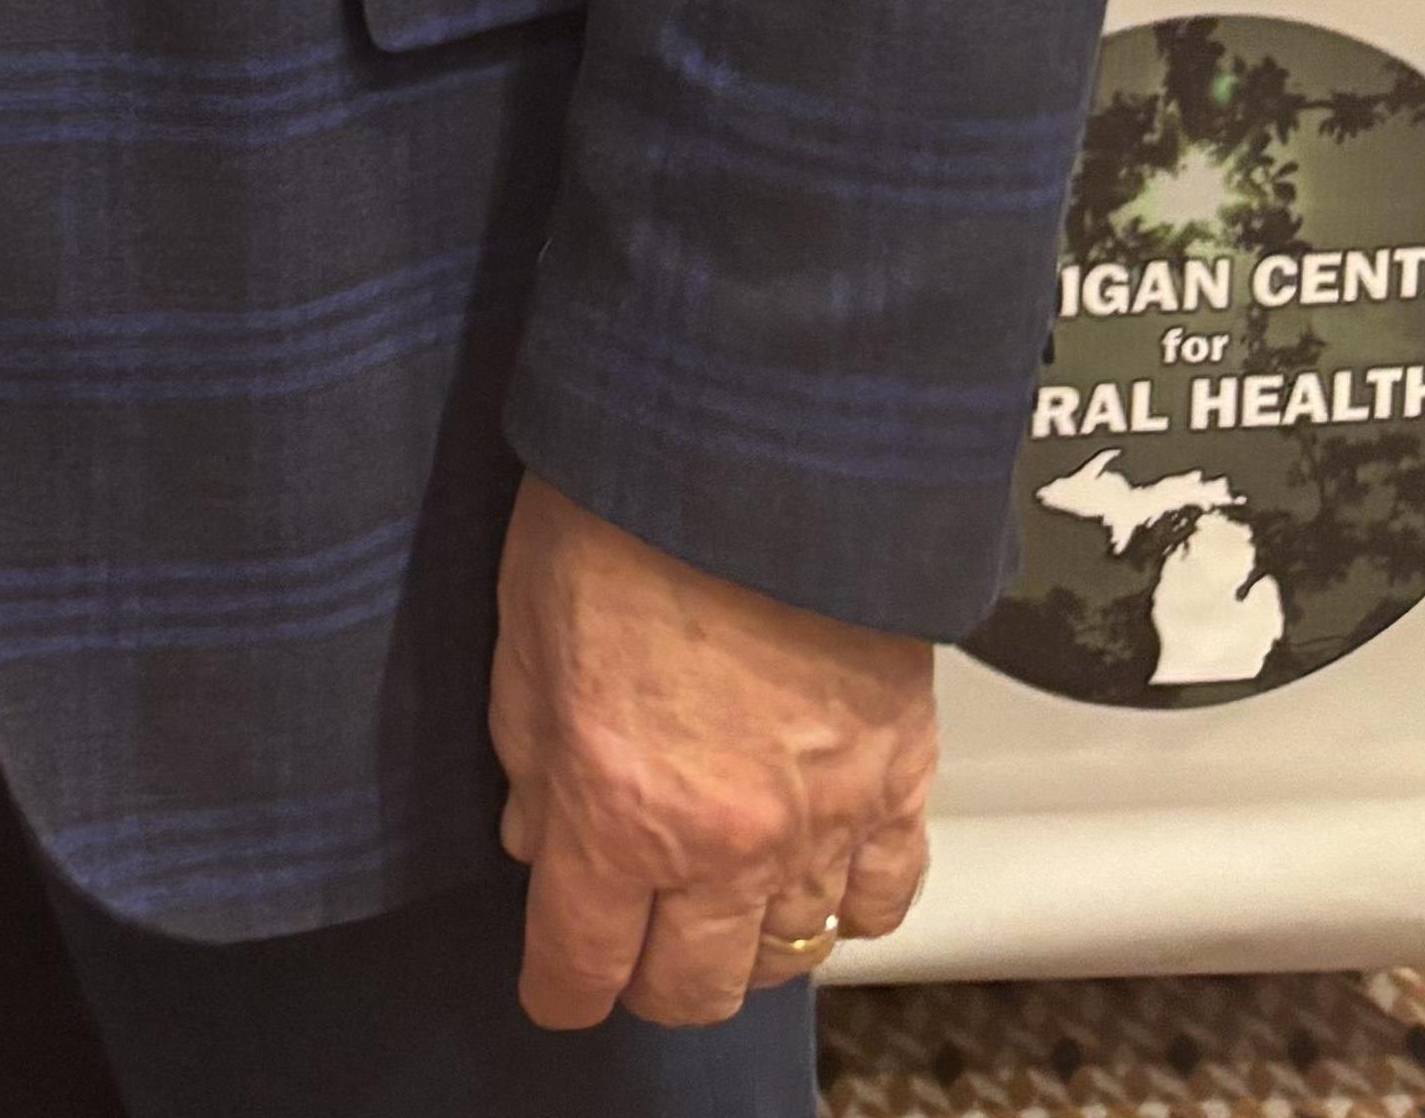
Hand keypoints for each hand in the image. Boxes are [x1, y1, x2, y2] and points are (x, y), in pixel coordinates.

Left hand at [490, 474, 935, 1029]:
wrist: (758, 436)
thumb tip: (533, 834)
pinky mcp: (899, 776)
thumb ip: (527, 750)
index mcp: (617, 809)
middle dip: (650, 980)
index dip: (560, 989)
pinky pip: (886, 896)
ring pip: (790, 956)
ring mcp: (822, 818)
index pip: (582, 962)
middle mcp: (724, 841)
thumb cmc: (627, 504)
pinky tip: (822, 878)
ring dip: (748, 949)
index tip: (554, 989)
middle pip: (692, 986)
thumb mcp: (524, 626)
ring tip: (722, 913)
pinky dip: (852, 906)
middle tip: (632, 943)